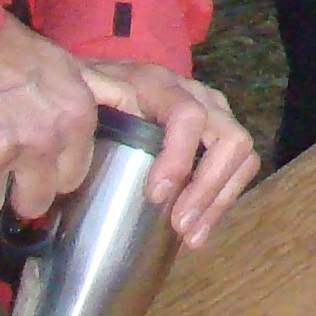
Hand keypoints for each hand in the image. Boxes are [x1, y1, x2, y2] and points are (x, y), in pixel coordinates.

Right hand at [0, 14, 101, 225]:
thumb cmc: (6, 49)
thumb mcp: (67, 66)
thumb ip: (101, 95)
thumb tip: (138, 111)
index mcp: (76, 118)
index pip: (71, 179)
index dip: (49, 174)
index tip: (34, 164)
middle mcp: (44, 139)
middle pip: (34, 202)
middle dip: (14, 191)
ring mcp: (2, 152)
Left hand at [80, 58, 259, 248]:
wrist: (98, 80)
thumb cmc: (85, 92)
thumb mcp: (74, 92)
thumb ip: (76, 113)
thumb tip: (73, 162)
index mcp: (159, 85)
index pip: (188, 115)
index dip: (179, 157)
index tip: (154, 196)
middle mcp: (197, 95)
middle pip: (230, 138)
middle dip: (208, 186)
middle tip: (179, 224)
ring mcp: (213, 114)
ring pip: (242, 155)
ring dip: (219, 199)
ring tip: (190, 236)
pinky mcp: (216, 135)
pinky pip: (240, 166)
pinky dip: (222, 201)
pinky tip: (196, 232)